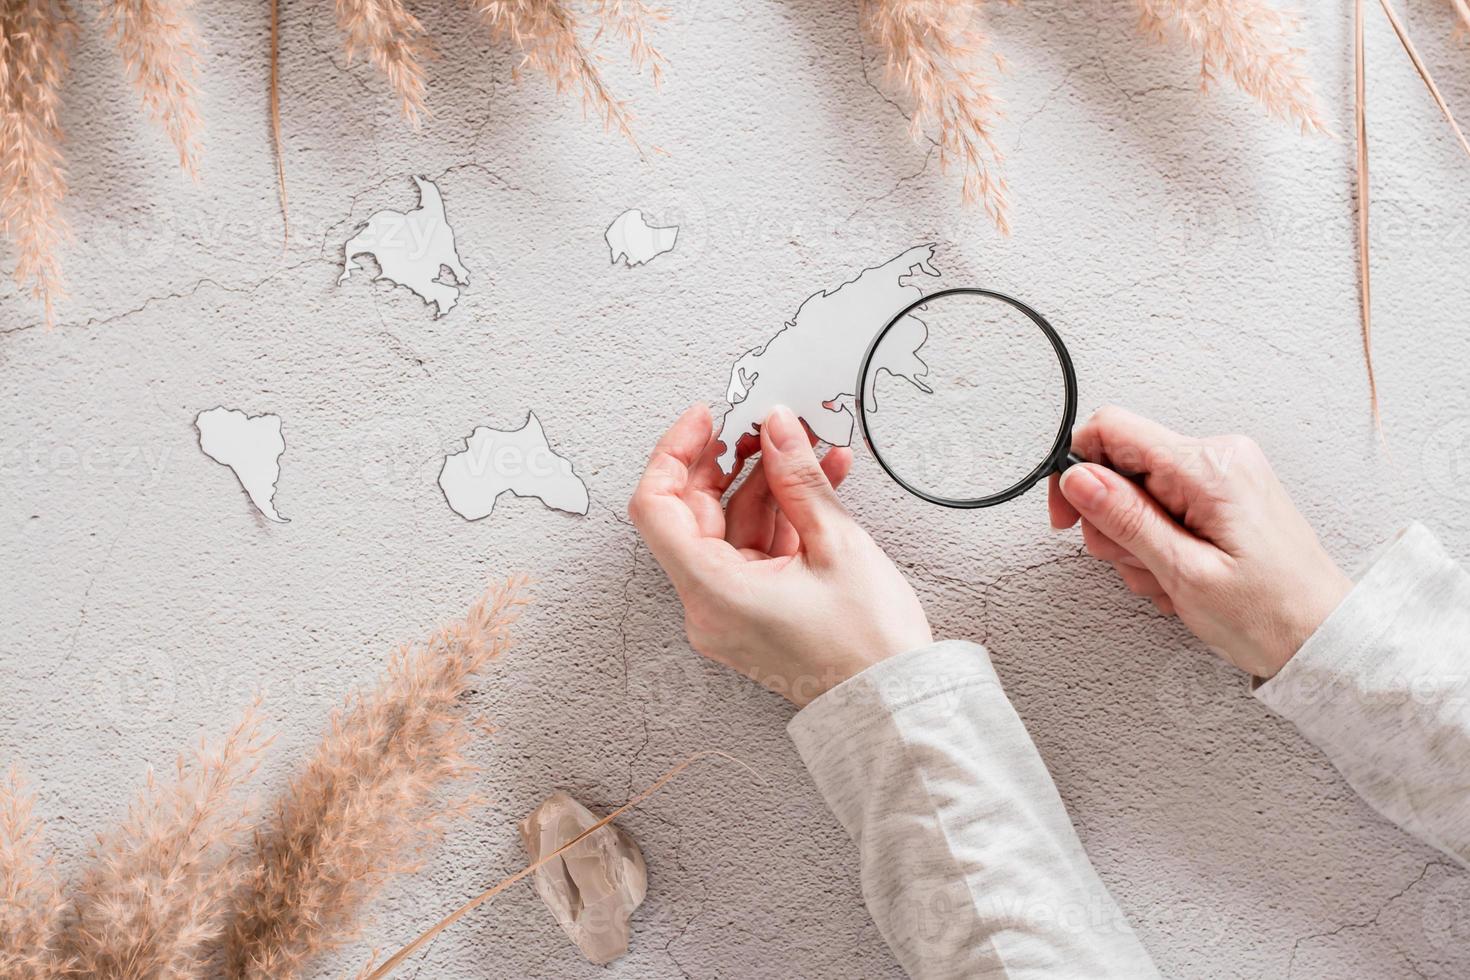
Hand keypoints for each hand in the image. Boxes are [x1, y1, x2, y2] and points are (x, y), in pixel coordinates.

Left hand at [628, 403, 932, 705]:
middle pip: (693, 513)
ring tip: (808, 446)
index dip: (674, 453)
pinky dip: (782, 516)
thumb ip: (798, 477)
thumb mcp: (836, 544)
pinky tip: (818, 481)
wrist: (895, 704)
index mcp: (713, 592)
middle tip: (764, 426)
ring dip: (768, 484)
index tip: (707, 419)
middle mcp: (709, 606)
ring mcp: (730, 611)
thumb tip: (776, 427)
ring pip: (731, 528)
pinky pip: (755, 550)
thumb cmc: (868, 645)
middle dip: (730, 463)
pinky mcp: (754, 612)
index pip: (656, 508)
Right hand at [1049, 407, 1352, 679]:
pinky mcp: (1223, 495)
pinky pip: (1163, 507)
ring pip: (1136, 493)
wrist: (1323, 639)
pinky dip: (1158, 545)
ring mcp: (1222, 475)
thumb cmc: (1272, 615)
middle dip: (1112, 523)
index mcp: (1209, 467)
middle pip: (1120, 467)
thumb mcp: (1185, 573)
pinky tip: (1180, 575)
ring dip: (1136, 543)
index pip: (1111, 430)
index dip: (1075, 471)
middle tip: (1140, 565)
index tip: (1068, 518)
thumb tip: (1078, 478)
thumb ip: (1126, 520)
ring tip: (1169, 578)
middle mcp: (1218, 457)